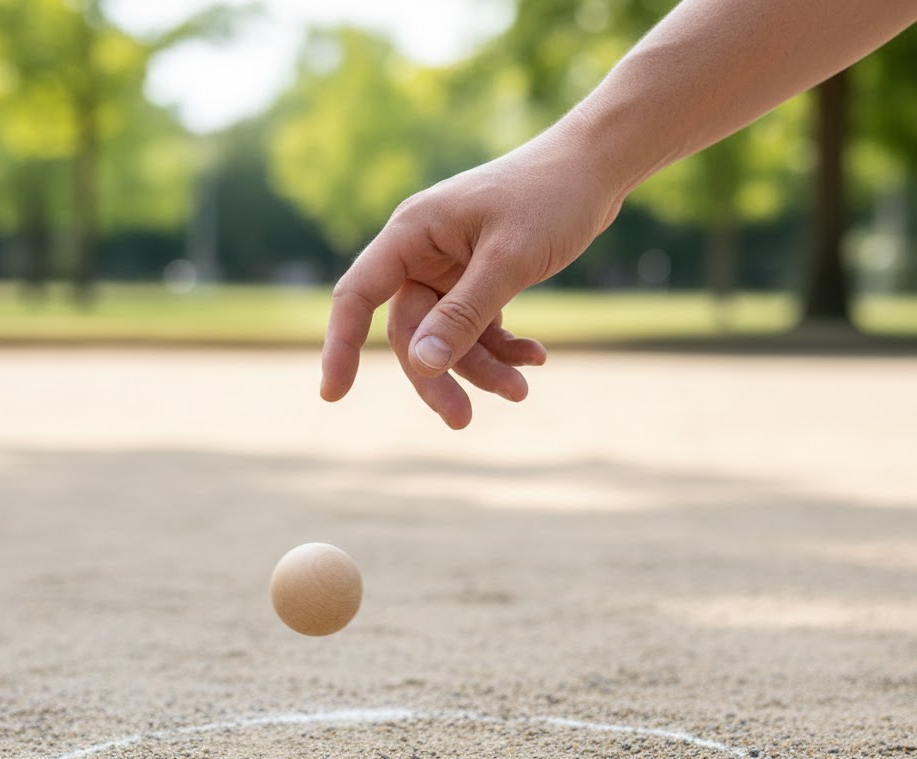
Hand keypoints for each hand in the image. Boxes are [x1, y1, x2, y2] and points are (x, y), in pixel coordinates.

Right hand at [321, 120, 623, 427]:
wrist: (595, 167)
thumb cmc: (551, 198)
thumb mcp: (508, 261)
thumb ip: (463, 315)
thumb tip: (421, 366)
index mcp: (412, 233)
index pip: (357, 295)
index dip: (340, 345)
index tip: (332, 395)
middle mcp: (422, 252)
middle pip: (412, 331)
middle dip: (439, 376)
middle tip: (462, 421)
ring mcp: (450, 268)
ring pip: (449, 337)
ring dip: (482, 367)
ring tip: (522, 390)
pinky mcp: (479, 278)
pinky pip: (478, 327)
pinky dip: (502, 347)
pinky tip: (534, 358)